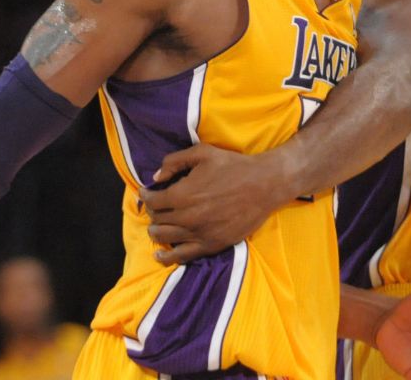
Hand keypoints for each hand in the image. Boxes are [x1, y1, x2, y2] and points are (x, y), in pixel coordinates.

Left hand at [139, 144, 291, 264]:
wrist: (264, 185)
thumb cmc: (233, 166)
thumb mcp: (202, 153)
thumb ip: (174, 161)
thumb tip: (156, 177)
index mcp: (182, 194)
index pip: (153, 201)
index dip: (146, 196)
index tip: (146, 192)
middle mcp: (187, 217)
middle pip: (157, 220)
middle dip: (153, 213)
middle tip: (157, 207)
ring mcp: (199, 233)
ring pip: (165, 238)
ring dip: (157, 232)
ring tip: (156, 227)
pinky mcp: (212, 244)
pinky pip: (182, 256)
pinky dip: (167, 256)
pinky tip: (159, 255)